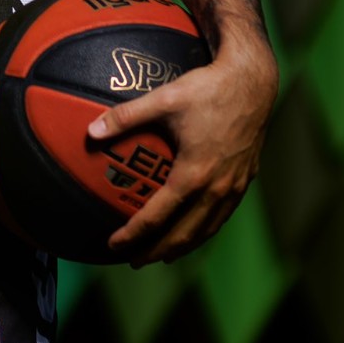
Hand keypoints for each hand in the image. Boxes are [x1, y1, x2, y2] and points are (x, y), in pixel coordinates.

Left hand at [86, 36, 278, 266]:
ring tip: (161, 255)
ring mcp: (233, 186)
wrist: (253, 82)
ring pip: (206, 230)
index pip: (157, 217)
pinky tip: (194, 230)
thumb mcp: (162, 99)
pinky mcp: (244, 179)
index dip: (132, 234)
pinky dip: (204, 230)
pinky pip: (222, 216)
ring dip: (182, 247)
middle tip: (133, 260)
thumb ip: (125, 116)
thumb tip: (91, 131)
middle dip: (156, 251)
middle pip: (183, 234)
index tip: (113, 244)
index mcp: (193, 174)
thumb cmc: (207, 89)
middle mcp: (216, 188)